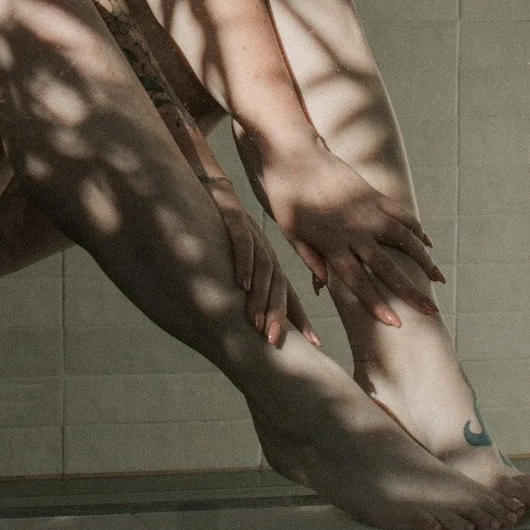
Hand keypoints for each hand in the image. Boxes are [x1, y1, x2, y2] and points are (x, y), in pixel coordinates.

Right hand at [198, 169, 319, 348]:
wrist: (214, 186)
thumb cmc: (226, 228)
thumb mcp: (242, 257)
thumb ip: (251, 284)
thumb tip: (255, 318)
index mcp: (269, 261)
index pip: (287, 293)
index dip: (300, 318)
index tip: (315, 344)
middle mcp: (266, 250)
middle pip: (277, 286)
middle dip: (278, 315)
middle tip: (275, 343)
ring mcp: (252, 235)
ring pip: (262, 269)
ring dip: (259, 296)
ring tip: (257, 322)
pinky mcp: (234, 219)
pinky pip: (242, 244)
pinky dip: (242, 264)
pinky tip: (240, 283)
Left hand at [236, 133, 444, 328]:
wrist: (293, 154)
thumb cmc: (286, 196)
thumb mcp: (291, 233)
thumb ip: (311, 259)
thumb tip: (324, 285)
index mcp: (332, 244)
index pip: (359, 283)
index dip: (378, 305)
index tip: (396, 324)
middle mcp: (355, 230)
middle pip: (388, 268)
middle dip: (411, 292)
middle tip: (432, 311)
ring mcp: (368, 211)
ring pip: (404, 240)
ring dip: (424, 261)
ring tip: (438, 279)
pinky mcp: (374, 194)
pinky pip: (402, 214)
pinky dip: (417, 230)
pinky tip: (427, 243)